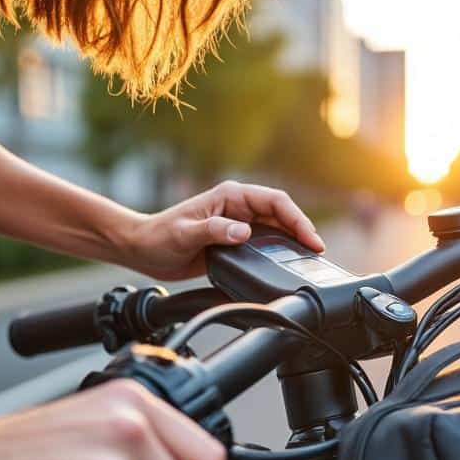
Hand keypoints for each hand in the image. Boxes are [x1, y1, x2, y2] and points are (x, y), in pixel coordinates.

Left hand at [120, 180, 325, 279]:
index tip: (309, 237)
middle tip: (316, 251)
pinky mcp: (234, 241)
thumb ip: (215, 230)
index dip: (296, 218)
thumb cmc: (159, 236)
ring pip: (275, 229)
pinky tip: (287, 263)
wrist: (143, 249)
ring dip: (293, 241)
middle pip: (281, 215)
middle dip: (301, 230)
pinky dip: (278, 252)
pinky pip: (263, 244)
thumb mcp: (186, 233)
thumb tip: (244, 232)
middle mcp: (238, 207)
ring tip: (309, 258)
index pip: (274, 201)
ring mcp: (237, 224)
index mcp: (230, 196)